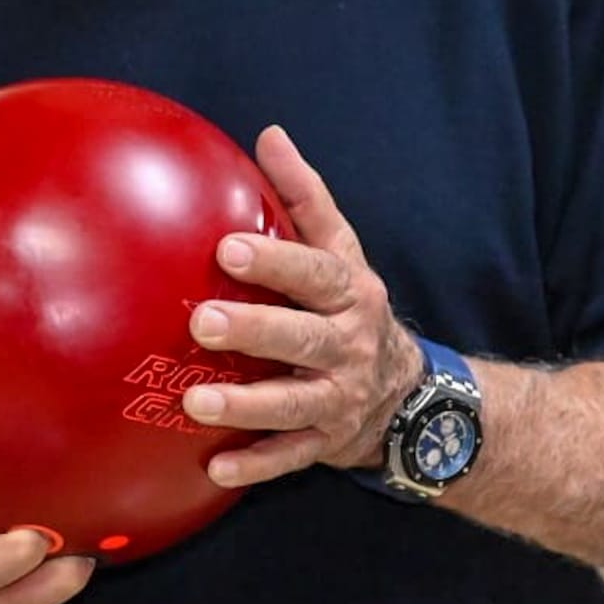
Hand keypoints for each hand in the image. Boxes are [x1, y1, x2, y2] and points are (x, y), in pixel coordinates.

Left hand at [181, 125, 424, 486]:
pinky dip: (256, 465)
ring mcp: (340, 398)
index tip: (226, 248)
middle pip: (303, 338)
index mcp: (349, 292)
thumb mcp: (340, 248)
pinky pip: (292, 457)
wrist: (409, 393)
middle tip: (201, 324)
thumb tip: (269, 134)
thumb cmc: (350, 304)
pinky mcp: (328, 442)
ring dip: (245, 406)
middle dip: (255, 331)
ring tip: (194, 403)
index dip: (274, 261)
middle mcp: (349, 345)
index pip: (314, 273)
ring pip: (294, 404)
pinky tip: (215, 468)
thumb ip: (305, 196)